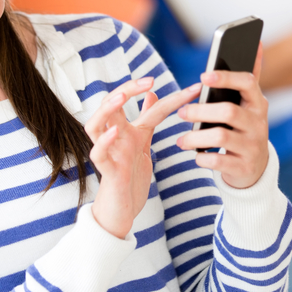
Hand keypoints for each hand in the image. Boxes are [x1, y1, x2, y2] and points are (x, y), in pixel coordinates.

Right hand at [84, 77, 201, 238]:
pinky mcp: (107, 171)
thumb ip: (146, 120)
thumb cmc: (130, 177)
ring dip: (107, 109)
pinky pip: (98, 154)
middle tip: (149, 81)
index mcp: (129, 131)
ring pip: (95, 125)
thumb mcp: (143, 144)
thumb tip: (153, 94)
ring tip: (121, 97)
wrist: (121, 211)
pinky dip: (103, 142)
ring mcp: (110, 152)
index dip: (172, 97)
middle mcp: (116, 137)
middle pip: (112, 105)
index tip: (196, 89)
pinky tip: (113, 132)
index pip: (149, 107)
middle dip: (129, 89)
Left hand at [175, 45, 270, 188]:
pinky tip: (195, 156)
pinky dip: (203, 158)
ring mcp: (253, 146)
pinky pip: (219, 161)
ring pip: (221, 136)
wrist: (255, 168)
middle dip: (201, 111)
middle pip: (229, 111)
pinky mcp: (244, 166)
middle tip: (181, 112)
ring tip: (180, 140)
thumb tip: (256, 42)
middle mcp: (259, 123)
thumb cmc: (244, 128)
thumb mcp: (249, 104)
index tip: (204, 76)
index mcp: (258, 103)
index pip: (247, 83)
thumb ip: (249, 76)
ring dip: (196, 137)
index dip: (226, 78)